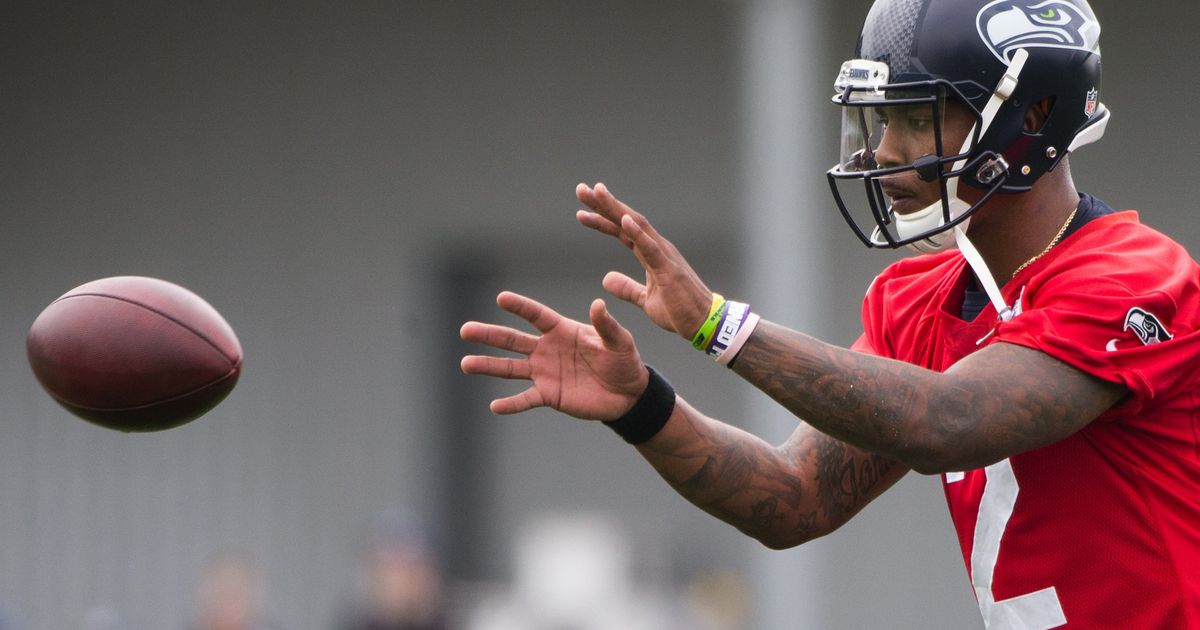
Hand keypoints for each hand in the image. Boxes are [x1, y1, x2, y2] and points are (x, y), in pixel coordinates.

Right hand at [460, 291, 647, 419]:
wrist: (628, 394)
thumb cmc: (624, 361)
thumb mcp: (619, 341)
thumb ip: (606, 325)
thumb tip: (597, 304)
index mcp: (562, 331)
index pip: (536, 316)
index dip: (520, 307)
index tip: (501, 298)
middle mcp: (547, 349)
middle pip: (512, 340)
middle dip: (489, 335)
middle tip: (465, 330)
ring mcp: (544, 373)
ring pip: (510, 368)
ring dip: (488, 366)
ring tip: (466, 363)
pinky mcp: (549, 395)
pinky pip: (525, 399)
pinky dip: (511, 404)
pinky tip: (494, 406)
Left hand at [576, 182, 713, 340]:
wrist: (704, 324)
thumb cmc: (679, 311)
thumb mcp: (645, 299)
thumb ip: (626, 288)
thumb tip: (605, 279)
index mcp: (649, 253)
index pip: (622, 231)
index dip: (601, 219)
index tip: (581, 211)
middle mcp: (656, 247)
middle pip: (626, 220)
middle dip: (603, 204)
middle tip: (581, 189)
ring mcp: (664, 255)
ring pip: (636, 225)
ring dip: (616, 208)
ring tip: (598, 192)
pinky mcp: (669, 268)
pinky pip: (650, 247)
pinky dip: (637, 232)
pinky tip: (623, 219)